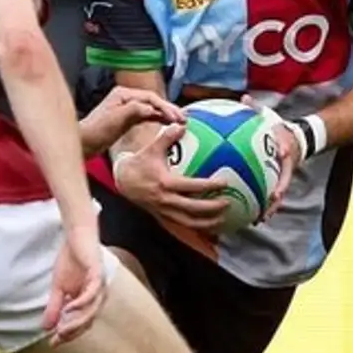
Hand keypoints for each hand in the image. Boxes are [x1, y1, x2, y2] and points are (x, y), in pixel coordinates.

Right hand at [42, 224, 106, 345]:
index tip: (53, 343)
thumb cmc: (71, 260)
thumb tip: (45, 327)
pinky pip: (92, 293)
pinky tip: (69, 309)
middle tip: (57, 339)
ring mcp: (100, 286)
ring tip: (62, 329)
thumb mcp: (58, 288)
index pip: (81, 324)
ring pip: (91, 310)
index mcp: (90, 301)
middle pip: (87, 321)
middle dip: (72, 332)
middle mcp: (98, 296)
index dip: (68, 334)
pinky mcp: (98, 274)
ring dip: (76, 321)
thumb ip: (55, 307)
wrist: (77, 237)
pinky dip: (81, 302)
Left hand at [78, 86, 182, 156]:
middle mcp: (125, 98)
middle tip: (183, 119)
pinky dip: (157, 119)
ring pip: (151, 108)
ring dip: (165, 114)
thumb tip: (152, 109)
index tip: (176, 117)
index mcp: (123, 94)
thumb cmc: (96, 131)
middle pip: (153, 101)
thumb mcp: (116, 119)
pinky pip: (146, 116)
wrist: (84, 143)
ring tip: (180, 122)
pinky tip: (167, 124)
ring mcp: (126, 108)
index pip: (150, 97)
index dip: (165, 106)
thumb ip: (135, 111)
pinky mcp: (126, 119)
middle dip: (169, 109)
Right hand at [111, 124, 231, 231]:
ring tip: (222, 219)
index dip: (209, 186)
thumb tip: (182, 125)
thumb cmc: (140, 163)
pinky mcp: (162, 217)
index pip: (191, 187)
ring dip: (207, 222)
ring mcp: (164, 211)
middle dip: (212, 208)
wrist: (123, 181)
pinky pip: (182, 225)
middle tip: (228, 202)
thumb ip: (167, 137)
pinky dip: (196, 227)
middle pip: (193, 208)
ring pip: (188, 222)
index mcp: (165, 184)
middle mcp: (166, 200)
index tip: (224, 183)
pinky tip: (208, 225)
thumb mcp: (152, 149)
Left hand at [262, 116, 298, 220]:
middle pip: (285, 178)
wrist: (297, 139)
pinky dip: (265, 207)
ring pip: (279, 193)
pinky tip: (254, 218)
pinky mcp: (279, 181)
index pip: (287, 149)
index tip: (284, 153)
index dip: (286, 150)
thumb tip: (244, 98)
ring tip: (261, 218)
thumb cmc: (277, 127)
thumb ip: (256, 109)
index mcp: (285, 147)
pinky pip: (272, 196)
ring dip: (272, 206)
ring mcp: (284, 174)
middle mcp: (286, 164)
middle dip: (280, 190)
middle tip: (272, 200)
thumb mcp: (269, 116)